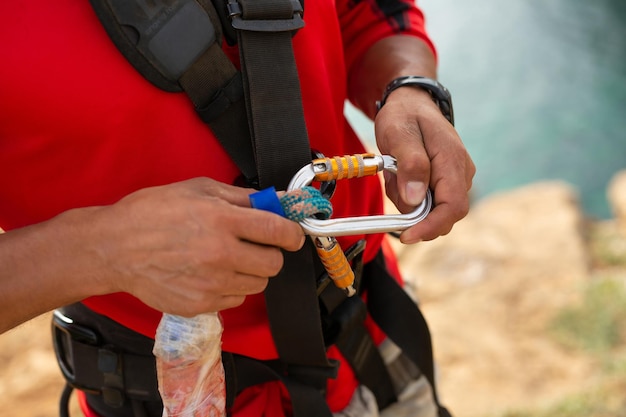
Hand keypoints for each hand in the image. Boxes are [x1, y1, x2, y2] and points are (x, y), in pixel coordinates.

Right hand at [87, 178, 304, 315]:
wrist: (114, 248)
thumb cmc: (153, 212)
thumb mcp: (198, 189)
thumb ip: (243, 197)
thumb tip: (279, 200)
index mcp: (222, 220)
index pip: (278, 231)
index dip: (293, 233)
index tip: (292, 234)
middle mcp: (220, 254)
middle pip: (274, 263)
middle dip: (271, 252)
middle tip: (256, 244)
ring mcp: (210, 283)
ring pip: (258, 284)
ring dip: (252, 271)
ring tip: (229, 258)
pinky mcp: (200, 304)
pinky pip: (235, 299)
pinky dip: (231, 287)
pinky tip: (211, 273)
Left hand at [374, 86, 474, 242]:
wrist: (410, 103)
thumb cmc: (404, 116)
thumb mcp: (399, 134)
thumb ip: (410, 166)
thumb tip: (416, 200)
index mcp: (453, 161)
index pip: (453, 208)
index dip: (431, 227)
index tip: (407, 236)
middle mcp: (461, 173)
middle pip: (442, 214)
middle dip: (413, 211)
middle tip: (392, 182)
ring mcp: (455, 178)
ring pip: (431, 209)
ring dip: (407, 200)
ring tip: (395, 170)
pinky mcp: (445, 182)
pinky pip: (426, 201)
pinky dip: (408, 195)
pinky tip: (400, 174)